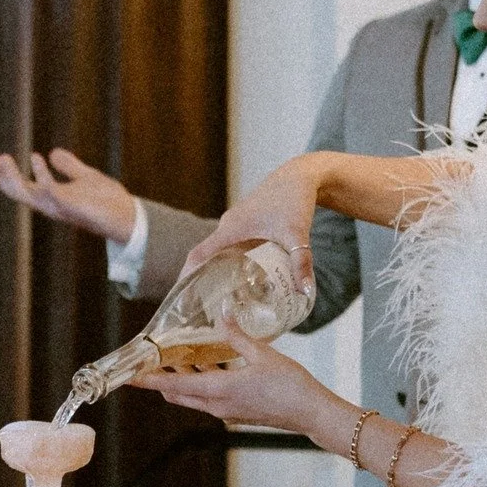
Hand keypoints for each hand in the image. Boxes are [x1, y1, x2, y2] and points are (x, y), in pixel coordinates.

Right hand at [0, 148, 136, 241]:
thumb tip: (53, 152)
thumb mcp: (85, 177)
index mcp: (51, 197)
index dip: (2, 177)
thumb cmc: (108, 201)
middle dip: (1, 176)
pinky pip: (52, 191)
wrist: (129, 216)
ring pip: (28, 194)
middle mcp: (51, 205)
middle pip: (18, 191)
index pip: (21, 186)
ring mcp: (60, 208)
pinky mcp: (72, 207)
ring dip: (13, 177)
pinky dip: (42, 175)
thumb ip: (69, 166)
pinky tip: (36, 157)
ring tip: (2, 158)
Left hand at [133, 319, 329, 432]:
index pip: (173, 385)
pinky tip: (208, 364)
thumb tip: (222, 313)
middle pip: (177, 393)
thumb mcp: (262, 354)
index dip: (149, 379)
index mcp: (219, 391)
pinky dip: (201, 382)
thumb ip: (237, 335)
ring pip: (193, 395)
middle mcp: (217, 406)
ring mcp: (226, 411)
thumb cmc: (290, 386)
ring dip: (182, 378)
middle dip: (161, 377)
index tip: (129, 375)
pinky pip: (209, 397)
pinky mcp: (237, 412)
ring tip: (177, 355)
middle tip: (150, 359)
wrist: (311, 413)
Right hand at [181, 156, 320, 297]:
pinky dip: (231, 264)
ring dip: (215, 274)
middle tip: (200, 311)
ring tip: (217, 302)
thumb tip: (305, 292)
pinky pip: (231, 248)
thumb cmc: (294, 199)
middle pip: (205, 258)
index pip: (198, 256)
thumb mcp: (297, 234)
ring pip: (219, 253)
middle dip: (200, 282)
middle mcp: (228, 227)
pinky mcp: (246, 225)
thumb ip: (301, 262)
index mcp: (231, 229)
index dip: (187, 277)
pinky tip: (241, 282)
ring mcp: (236, 225)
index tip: (180, 299)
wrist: (301, 175)